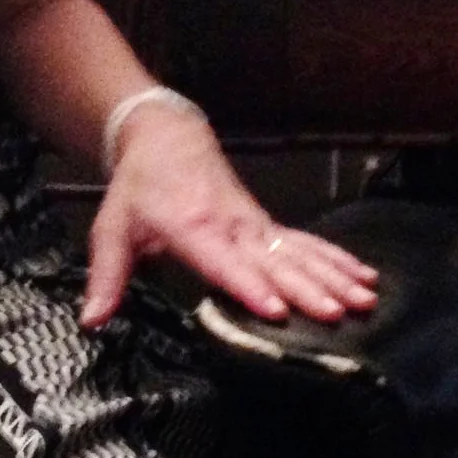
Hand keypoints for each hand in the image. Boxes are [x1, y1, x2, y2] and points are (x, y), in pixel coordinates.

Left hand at [82, 105, 378, 327]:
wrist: (167, 139)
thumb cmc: (140, 188)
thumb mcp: (112, 228)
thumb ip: (107, 276)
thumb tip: (92, 318)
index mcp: (194, 229)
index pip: (225, 262)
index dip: (249, 285)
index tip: (274, 309)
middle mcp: (233, 227)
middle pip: (275, 261)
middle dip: (308, 288)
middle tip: (338, 313)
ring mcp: (256, 225)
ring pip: (301, 252)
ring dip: (334, 276)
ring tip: (364, 299)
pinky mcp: (267, 226)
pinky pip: (308, 244)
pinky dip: (338, 260)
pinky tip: (365, 276)